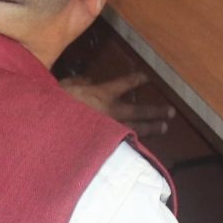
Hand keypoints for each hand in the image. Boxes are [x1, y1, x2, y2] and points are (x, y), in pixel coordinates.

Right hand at [60, 73, 177, 139]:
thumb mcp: (64, 86)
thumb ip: (79, 82)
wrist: (52, 129)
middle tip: (171, 112)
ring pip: (136, 128)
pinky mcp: (104, 145)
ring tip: (164, 127)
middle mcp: (111, 111)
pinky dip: (133, 143)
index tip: (147, 77)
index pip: (125, 83)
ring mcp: (109, 130)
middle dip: (156, 110)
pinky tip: (141, 145)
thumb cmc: (55, 105)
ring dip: (151, 128)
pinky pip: (123, 143)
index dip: (138, 79)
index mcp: (102, 93)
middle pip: (139, 110)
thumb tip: (89, 80)